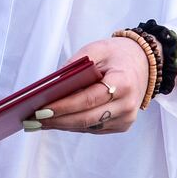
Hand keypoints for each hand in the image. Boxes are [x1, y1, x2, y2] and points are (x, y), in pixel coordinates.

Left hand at [30, 37, 148, 134]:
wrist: (144, 63)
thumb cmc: (116, 54)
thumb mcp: (96, 49)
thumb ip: (75, 65)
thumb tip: (51, 86)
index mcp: (122, 83)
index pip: (88, 99)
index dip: (63, 106)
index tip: (40, 110)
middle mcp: (127, 105)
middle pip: (87, 118)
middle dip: (57, 120)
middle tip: (31, 120)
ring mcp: (126, 118)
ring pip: (88, 126)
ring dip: (62, 125)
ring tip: (37, 123)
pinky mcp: (122, 125)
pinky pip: (93, 128)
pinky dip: (73, 125)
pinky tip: (55, 122)